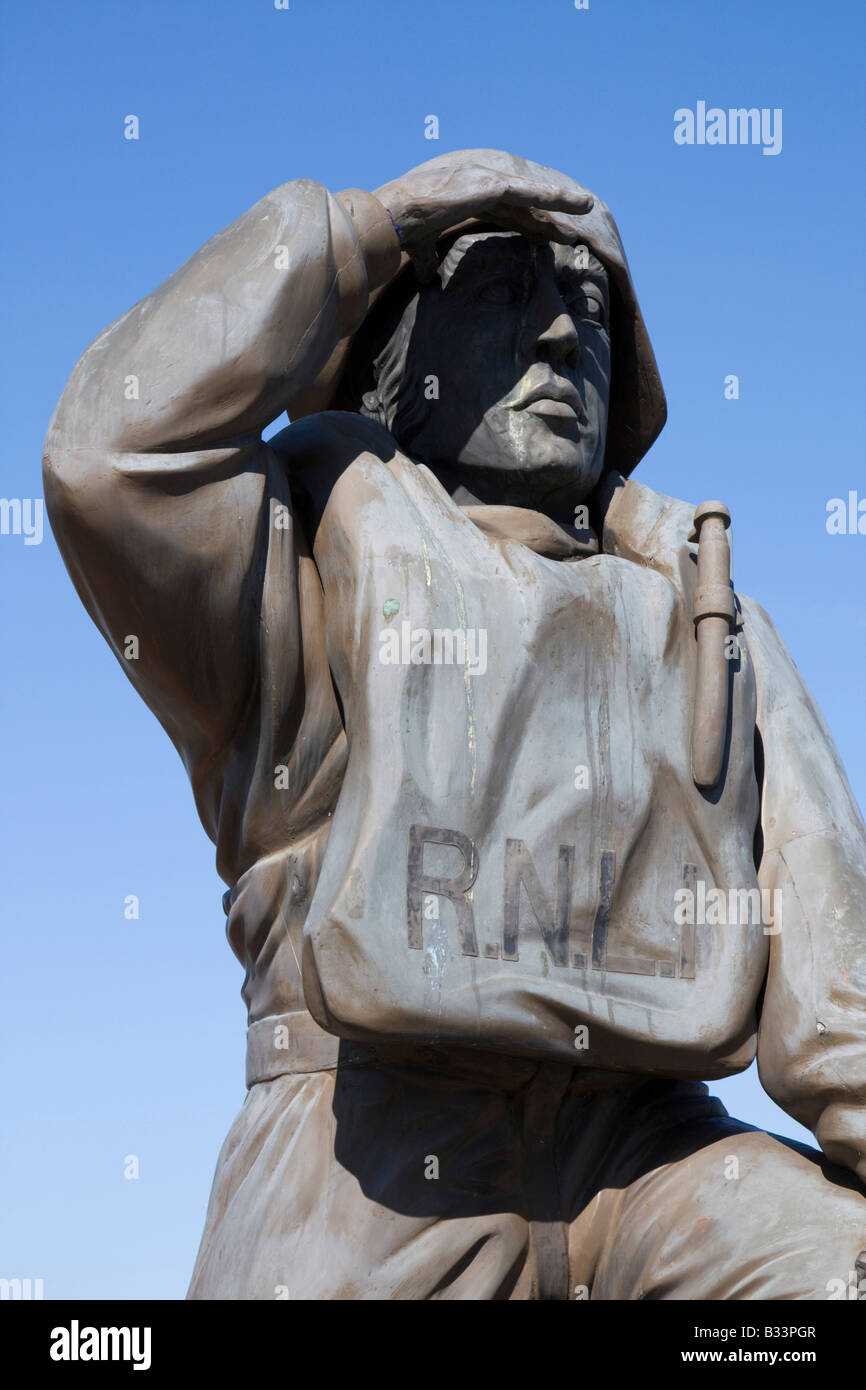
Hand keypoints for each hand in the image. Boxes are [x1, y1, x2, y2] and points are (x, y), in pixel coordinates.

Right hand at [373, 150, 592, 279]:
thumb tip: (426, 280)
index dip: (527, 226)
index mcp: (468, 197)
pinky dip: (554, 198)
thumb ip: (430, 261)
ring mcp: (487, 182)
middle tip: (570, 234)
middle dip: (547, 220)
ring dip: (560, 204)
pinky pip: (531, 194)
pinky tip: (575, 204)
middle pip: (524, 206)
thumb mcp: (422, 247)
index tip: (544, 240)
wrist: (393, 215)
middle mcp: (481, 184)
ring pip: (532, 197)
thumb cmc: (403, 229)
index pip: (506, 213)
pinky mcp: (491, 186)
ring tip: (586, 208)